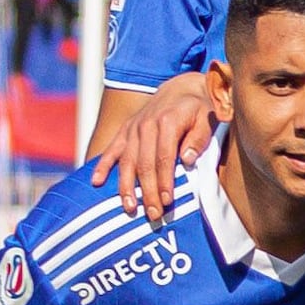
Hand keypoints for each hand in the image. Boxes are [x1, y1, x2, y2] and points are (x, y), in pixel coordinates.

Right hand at [95, 68, 219, 220]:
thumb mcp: (208, 118)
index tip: (167, 201)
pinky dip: (102, 165)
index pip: (164, 158)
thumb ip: (199, 138)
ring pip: (126, 161)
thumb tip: (187, 159)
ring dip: (126, 186)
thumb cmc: (199, 109)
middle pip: (144, 164)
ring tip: (129, 208)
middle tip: (153, 215)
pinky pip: (111, 150)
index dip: (165, 181)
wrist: (182, 89)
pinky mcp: (125, 131)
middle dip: (148, 192)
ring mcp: (133, 128)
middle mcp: (146, 125)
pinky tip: (95, 182)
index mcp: (167, 122)